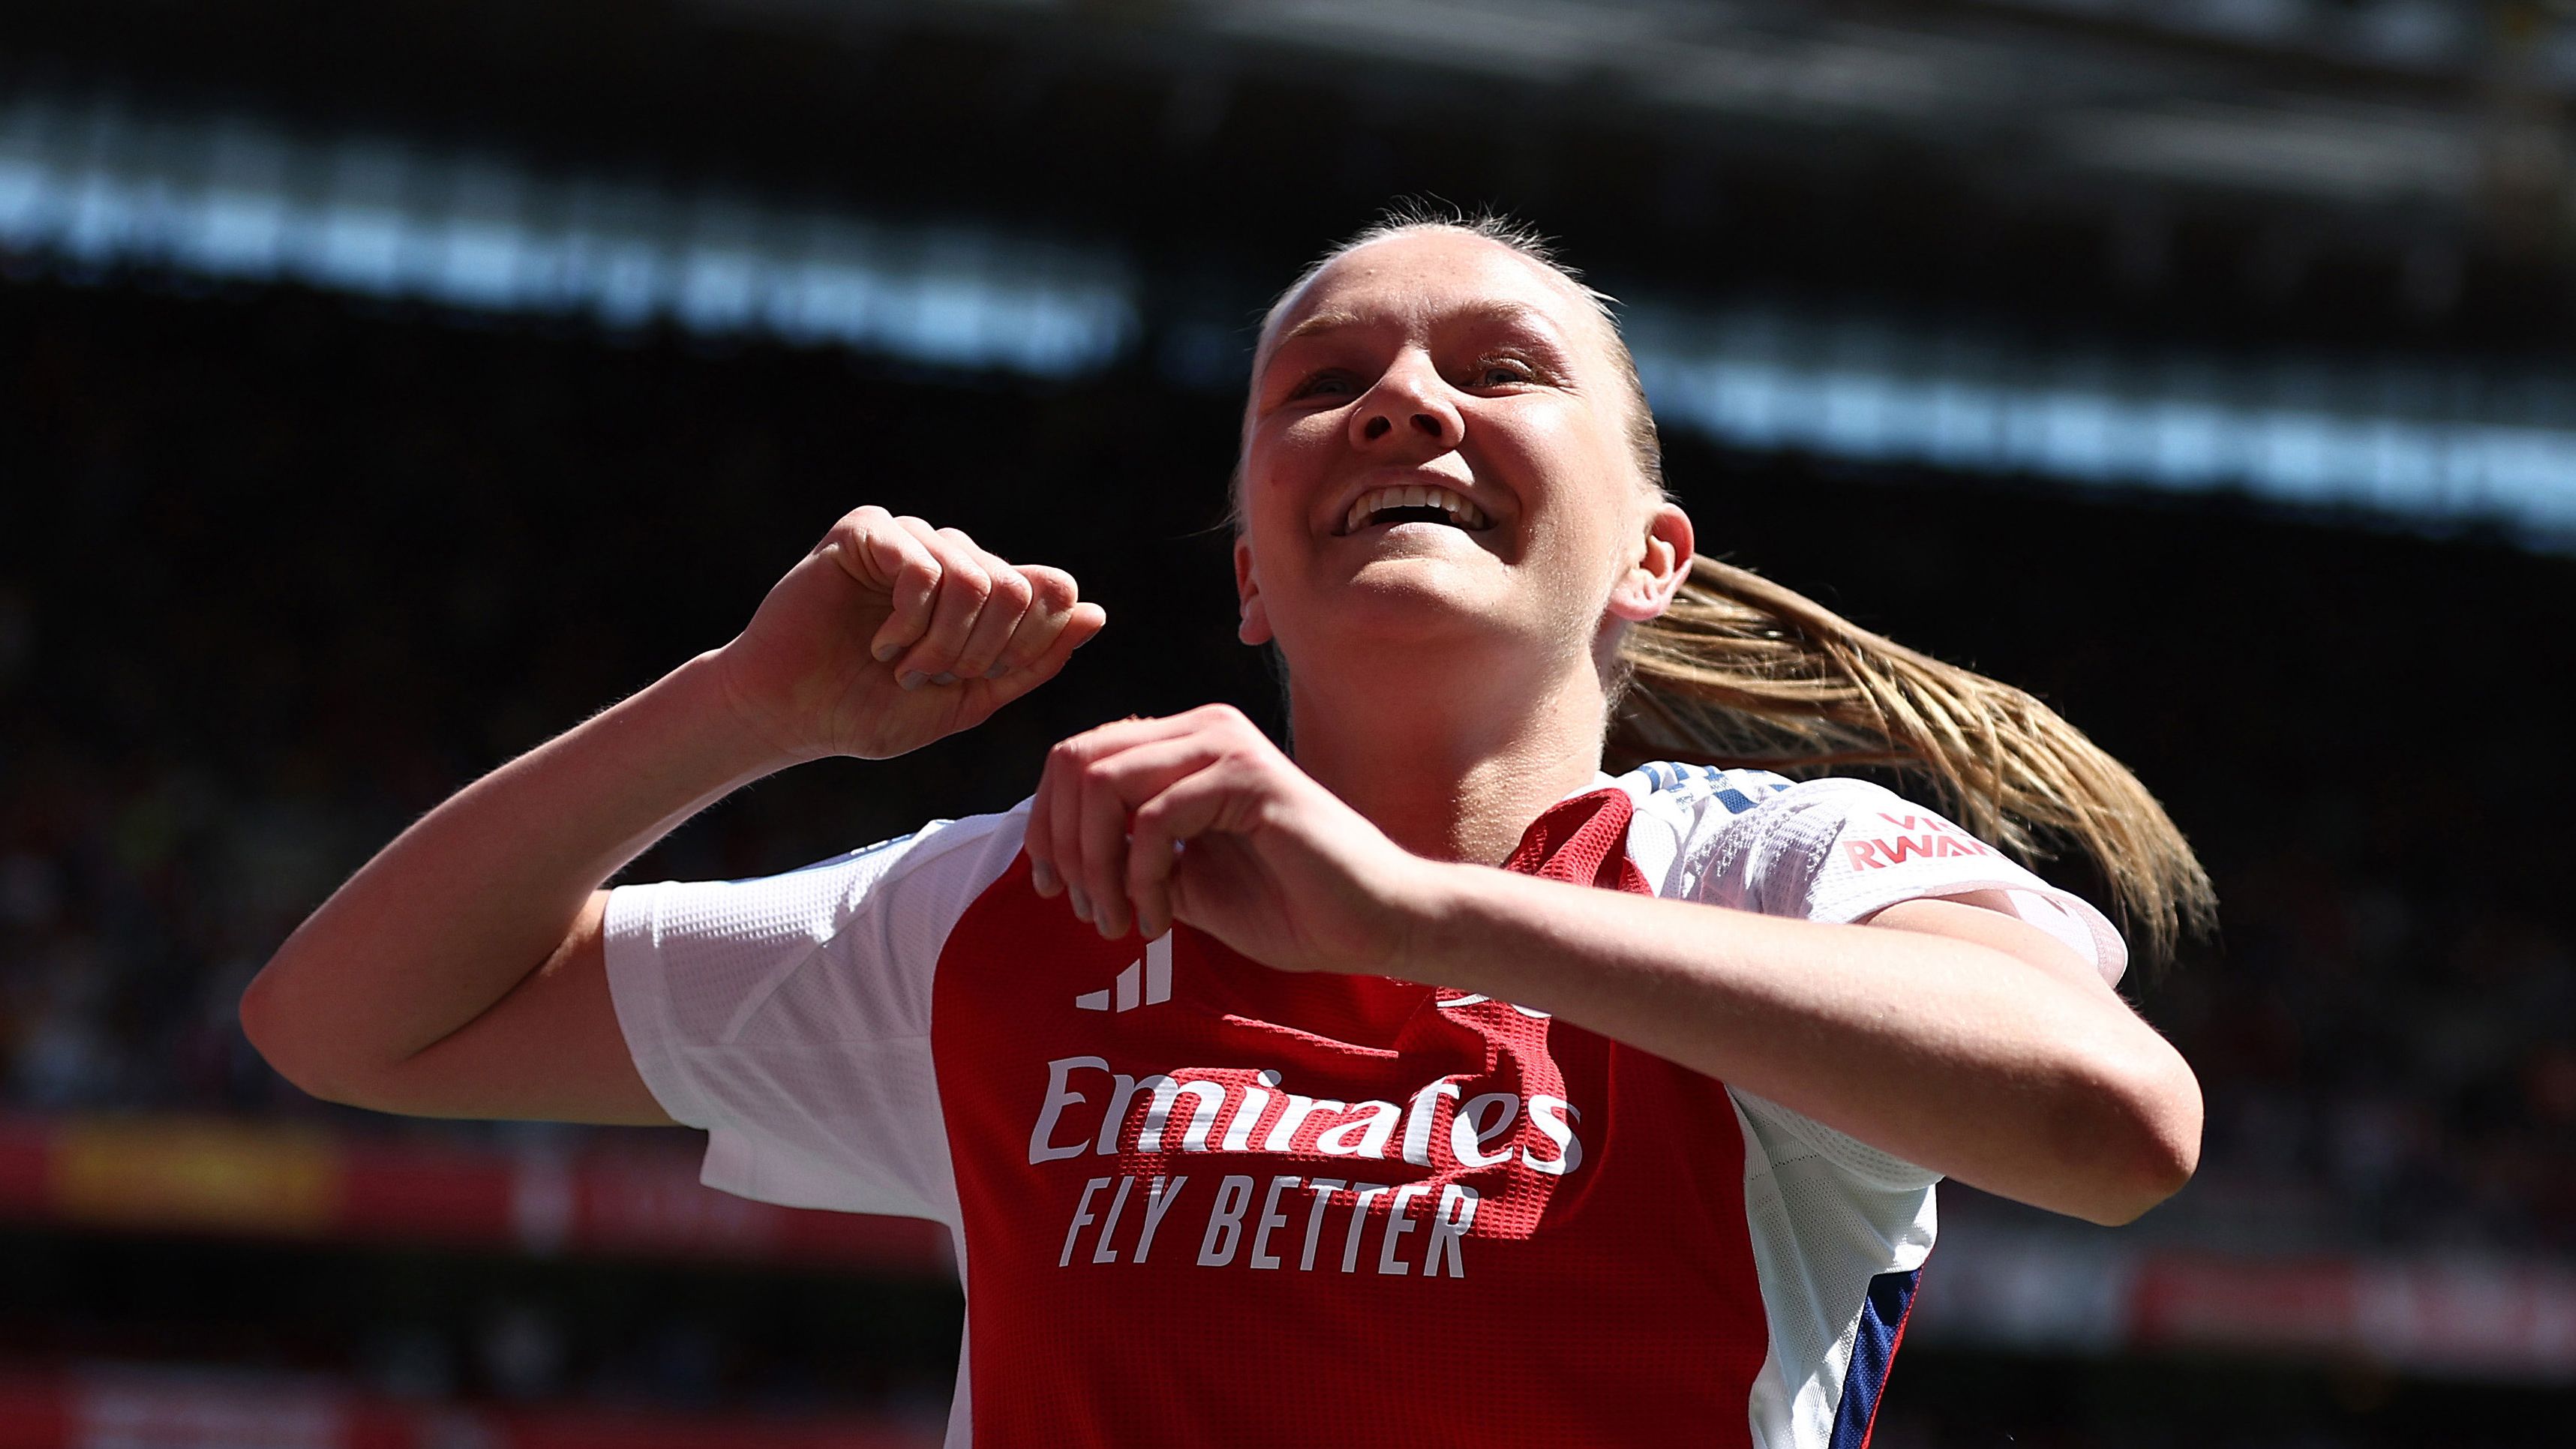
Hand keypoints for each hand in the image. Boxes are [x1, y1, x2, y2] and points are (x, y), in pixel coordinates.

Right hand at [712, 507, 1106, 761]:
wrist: (793, 715)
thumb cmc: (871, 709)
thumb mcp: (970, 699)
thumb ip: (1033, 661)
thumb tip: (1096, 614)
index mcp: (982, 588)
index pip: (1051, 590)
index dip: (1028, 643)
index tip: (977, 678)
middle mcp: (951, 553)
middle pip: (1018, 588)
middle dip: (981, 652)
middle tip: (932, 677)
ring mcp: (910, 537)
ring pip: (975, 578)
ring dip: (942, 644)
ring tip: (902, 666)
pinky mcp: (866, 531)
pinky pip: (923, 567)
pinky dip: (908, 622)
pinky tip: (880, 643)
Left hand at [1024, 704, 1436, 975]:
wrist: (1371, 922)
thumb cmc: (1289, 905)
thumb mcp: (1184, 879)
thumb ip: (1130, 855)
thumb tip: (1061, 860)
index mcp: (1184, 745)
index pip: (1077, 756)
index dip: (1047, 823)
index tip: (1054, 889)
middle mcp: (1201, 729)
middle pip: (1077, 760)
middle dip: (1063, 844)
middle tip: (1087, 911)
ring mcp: (1225, 745)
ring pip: (1104, 782)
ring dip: (1096, 864)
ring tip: (1120, 919)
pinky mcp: (1247, 777)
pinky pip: (1153, 818)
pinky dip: (1140, 876)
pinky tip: (1162, 917)